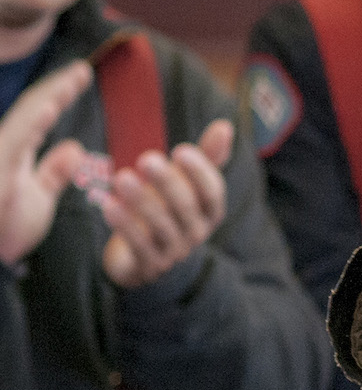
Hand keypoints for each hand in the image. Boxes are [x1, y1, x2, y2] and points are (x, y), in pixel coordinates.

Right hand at [0, 61, 93, 265]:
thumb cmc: (5, 231)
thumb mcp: (36, 198)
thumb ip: (53, 172)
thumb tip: (73, 146)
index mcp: (12, 150)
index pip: (38, 113)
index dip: (59, 92)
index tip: (84, 74)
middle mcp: (2, 148)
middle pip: (31, 109)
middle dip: (57, 88)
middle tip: (84, 69)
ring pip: (21, 120)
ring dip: (46, 99)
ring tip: (72, 80)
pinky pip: (13, 141)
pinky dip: (30, 124)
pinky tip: (48, 109)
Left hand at [101, 119, 232, 287]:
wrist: (146, 256)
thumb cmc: (169, 210)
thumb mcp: (186, 183)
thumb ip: (205, 157)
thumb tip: (224, 125)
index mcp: (209, 211)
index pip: (213, 192)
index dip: (200, 172)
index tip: (181, 149)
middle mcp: (196, 232)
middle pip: (186, 207)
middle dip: (167, 182)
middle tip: (146, 159)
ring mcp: (174, 250)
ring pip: (161, 226)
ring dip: (142, 201)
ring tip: (122, 177)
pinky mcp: (149, 264)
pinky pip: (138, 245)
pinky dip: (124, 225)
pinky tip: (108, 204)